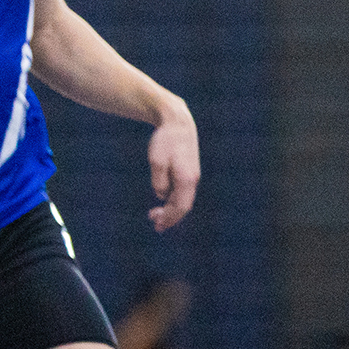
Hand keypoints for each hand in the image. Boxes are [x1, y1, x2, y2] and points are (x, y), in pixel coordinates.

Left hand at [147, 106, 199, 231]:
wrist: (178, 122)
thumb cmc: (165, 140)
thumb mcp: (156, 160)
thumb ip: (159, 180)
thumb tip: (161, 195)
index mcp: (186, 179)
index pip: (180, 207)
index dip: (169, 219)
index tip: (157, 225)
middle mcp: (192, 180)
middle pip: (183, 206)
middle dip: (170, 218)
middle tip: (155, 226)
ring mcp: (192, 176)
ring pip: (183, 200)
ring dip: (171, 210)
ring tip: (155, 216)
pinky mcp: (188, 172)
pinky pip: (182, 192)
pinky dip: (173, 200)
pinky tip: (162, 202)